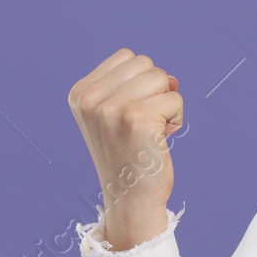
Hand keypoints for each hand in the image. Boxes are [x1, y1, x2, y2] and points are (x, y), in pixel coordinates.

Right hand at [67, 48, 183, 247]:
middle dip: (155, 92)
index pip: (127, 58)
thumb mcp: (118, 115)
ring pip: (161, 78)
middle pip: (145, 64)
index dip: (141, 83)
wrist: (130, 198)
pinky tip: (160, 139)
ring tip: (152, 131)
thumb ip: (137, 87)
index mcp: (80, 93)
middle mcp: (90, 99)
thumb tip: (171, 79)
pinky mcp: (136, 118)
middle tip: (143, 125)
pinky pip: (174, 99)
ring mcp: (111, 107)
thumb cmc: (130, 155)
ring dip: (166, 104)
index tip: (131, 115)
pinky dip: (176, 119)